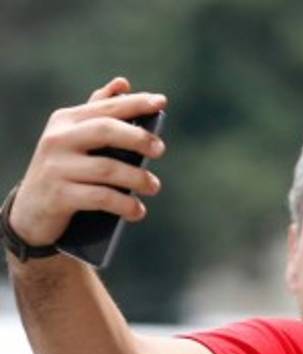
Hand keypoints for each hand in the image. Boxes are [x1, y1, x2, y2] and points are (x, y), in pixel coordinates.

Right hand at [9, 77, 165, 247]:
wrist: (30, 211)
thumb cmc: (63, 171)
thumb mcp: (75, 140)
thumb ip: (98, 114)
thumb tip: (122, 83)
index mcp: (65, 121)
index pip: (106, 108)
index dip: (135, 103)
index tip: (161, 101)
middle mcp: (58, 140)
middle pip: (106, 130)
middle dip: (139, 138)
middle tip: (160, 150)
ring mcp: (56, 167)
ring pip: (108, 168)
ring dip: (138, 178)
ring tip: (153, 186)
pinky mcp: (59, 196)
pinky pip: (101, 197)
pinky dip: (125, 205)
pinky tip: (138, 211)